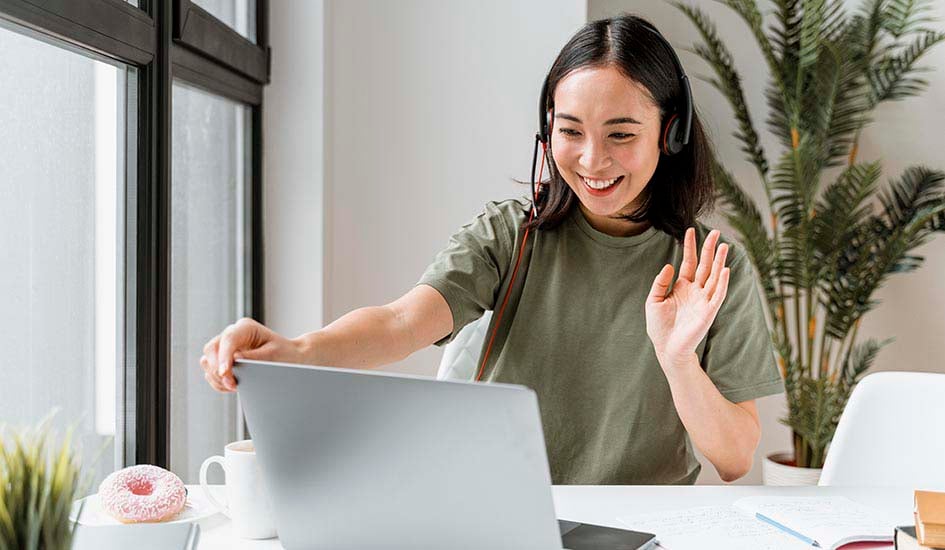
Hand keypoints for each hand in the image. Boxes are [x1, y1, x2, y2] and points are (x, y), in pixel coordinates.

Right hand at [199, 317, 304, 392]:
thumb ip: (254, 357)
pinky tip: (232, 386)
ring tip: (235, 386)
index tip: (225, 374)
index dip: (224, 357)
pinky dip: (218, 381)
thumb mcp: (273, 355)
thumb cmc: (285, 354)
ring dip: (217, 377)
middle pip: (211, 349)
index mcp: (246, 327)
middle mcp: (233, 334)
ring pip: (208, 361)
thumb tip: (234, 360)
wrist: (290, 358)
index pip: (228, 339)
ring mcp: (226, 347)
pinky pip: (211, 371)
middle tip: (232, 385)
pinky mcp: (223, 359)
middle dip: (218, 370)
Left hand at [645, 228, 729, 367]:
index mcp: (682, 286)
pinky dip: (722, 282)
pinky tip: (725, 269)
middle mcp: (695, 290)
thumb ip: (660, 283)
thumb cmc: (659, 326)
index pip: (688, 262)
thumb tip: (669, 266)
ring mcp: (703, 300)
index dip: (689, 247)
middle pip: (705, 265)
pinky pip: (718, 294)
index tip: (690, 230)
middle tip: (716, 232)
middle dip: (710, 249)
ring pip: (714, 276)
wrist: (666, 347)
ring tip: (724, 246)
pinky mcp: (709, 311)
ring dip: (720, 261)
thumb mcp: (654, 300)